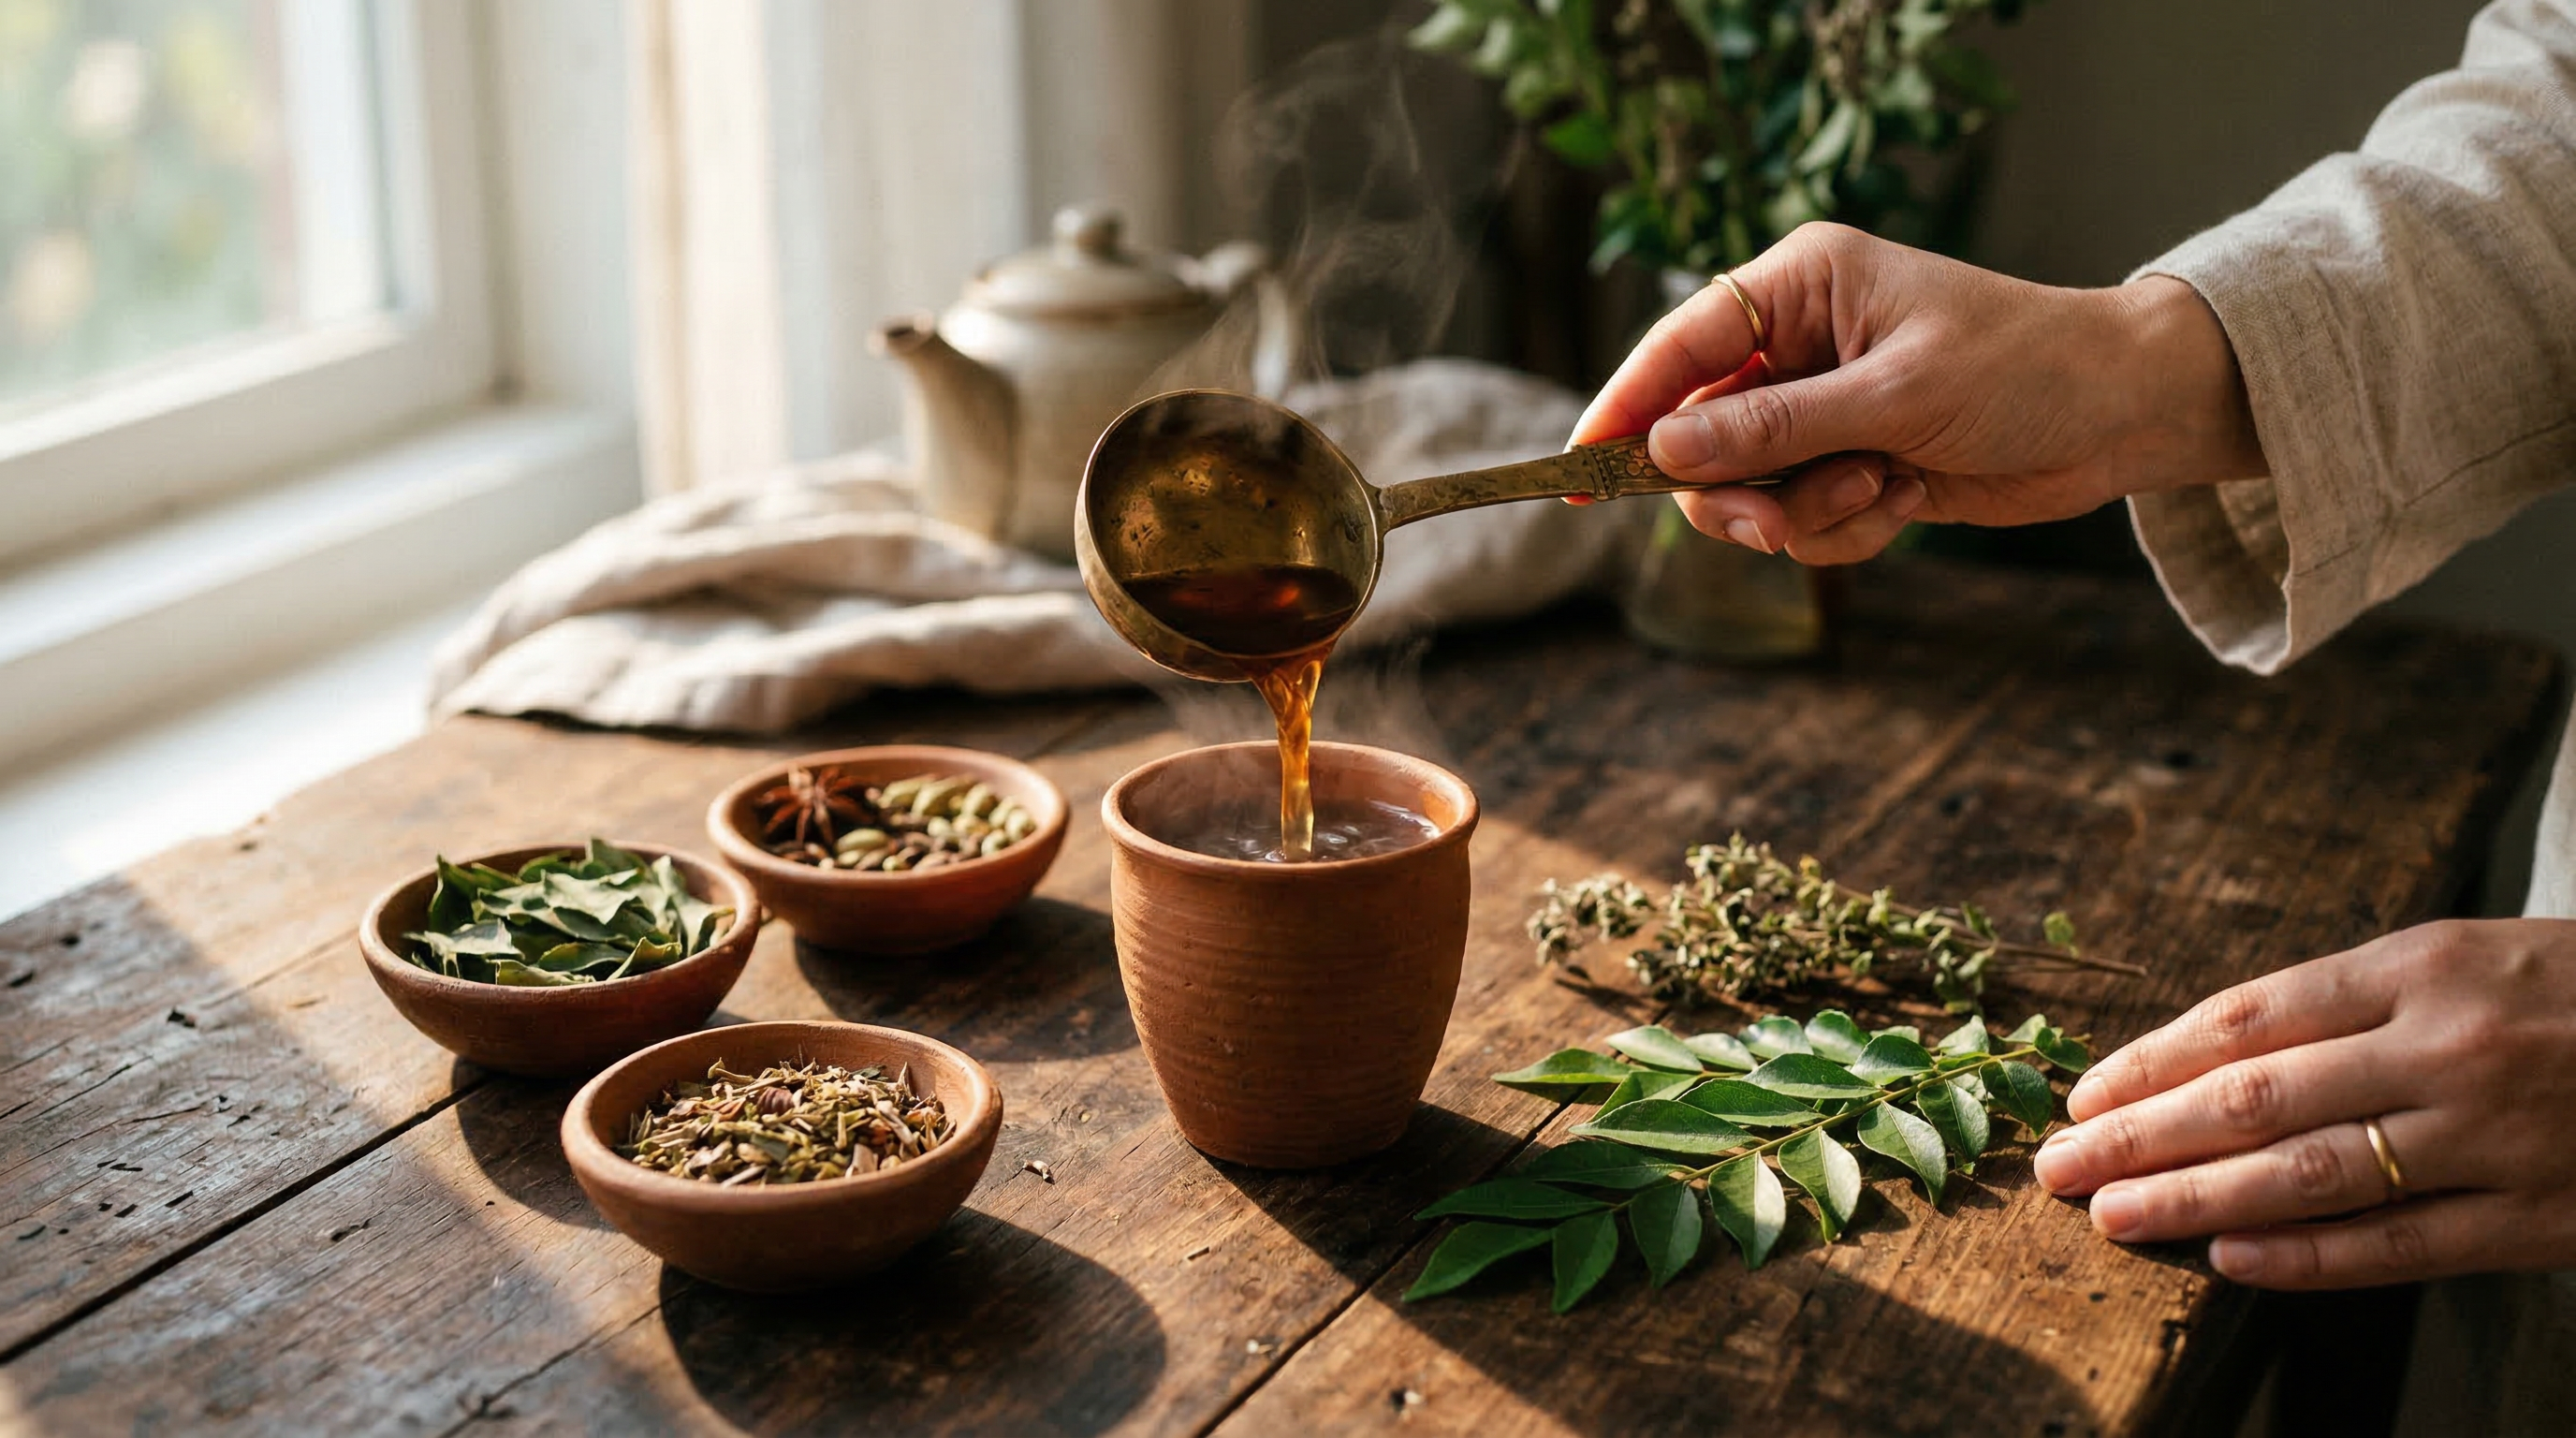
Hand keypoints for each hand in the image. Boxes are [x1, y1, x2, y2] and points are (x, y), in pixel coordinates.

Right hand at [1566, 223, 2267, 562]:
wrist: (2121, 416)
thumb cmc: (2023, 370)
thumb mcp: (1894, 397)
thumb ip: (1774, 428)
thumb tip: (1665, 450)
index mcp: (1802, 285)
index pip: (1680, 346)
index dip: (1623, 407)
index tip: (1578, 471)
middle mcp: (1800, 343)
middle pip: (1699, 434)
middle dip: (1734, 489)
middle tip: (1767, 523)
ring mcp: (1824, 407)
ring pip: (1748, 489)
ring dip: (1803, 512)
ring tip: (1877, 492)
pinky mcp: (1850, 462)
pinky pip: (1801, 519)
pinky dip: (1846, 526)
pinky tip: (1908, 497)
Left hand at [2032, 919, 2575, 1288]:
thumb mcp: (2473, 955)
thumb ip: (2357, 1003)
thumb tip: (2217, 1058)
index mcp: (2423, 965)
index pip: (2248, 1019)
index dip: (2150, 1061)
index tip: (2079, 1094)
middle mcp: (2448, 1046)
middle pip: (2253, 1099)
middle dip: (2140, 1136)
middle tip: (2057, 1165)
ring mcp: (2494, 1138)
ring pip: (2308, 1176)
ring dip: (2195, 1201)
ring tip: (2113, 1216)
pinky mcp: (2540, 1218)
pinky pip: (2399, 1247)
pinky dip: (2306, 1258)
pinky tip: (2230, 1262)